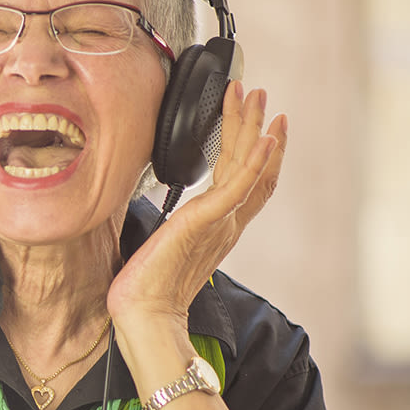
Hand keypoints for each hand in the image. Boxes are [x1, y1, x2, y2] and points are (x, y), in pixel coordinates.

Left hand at [108, 81, 285, 328]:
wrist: (145, 316)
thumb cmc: (146, 289)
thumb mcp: (162, 246)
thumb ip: (173, 227)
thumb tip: (164, 215)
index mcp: (217, 228)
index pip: (247, 182)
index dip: (259, 152)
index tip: (262, 123)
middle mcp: (226, 223)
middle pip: (252, 167)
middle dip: (256, 127)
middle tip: (258, 93)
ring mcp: (220, 223)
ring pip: (247, 166)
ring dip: (252, 128)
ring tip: (255, 97)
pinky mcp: (207, 223)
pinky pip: (238, 188)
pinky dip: (255, 162)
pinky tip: (264, 139)